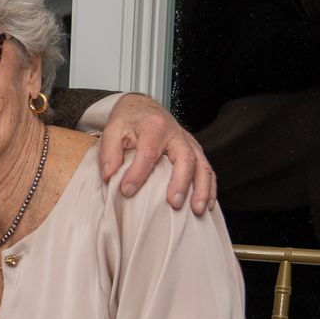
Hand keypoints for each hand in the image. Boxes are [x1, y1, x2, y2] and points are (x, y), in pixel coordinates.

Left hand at [97, 93, 215, 213]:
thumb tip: (109, 175)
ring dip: (202, 189)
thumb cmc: (128, 120)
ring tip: (198, 210)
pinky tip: (208, 205)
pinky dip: (210, 188)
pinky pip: (208, 170)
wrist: (142, 108)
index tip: (126, 191)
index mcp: (154, 127)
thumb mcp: (112, 129)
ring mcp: (189, 143)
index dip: (138, 173)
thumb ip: (109, 151)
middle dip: (181, 182)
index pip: (148, 152)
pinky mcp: (195, 151)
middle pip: (185, 158)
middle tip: (174, 203)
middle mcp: (177, 134)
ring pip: (202, 165)